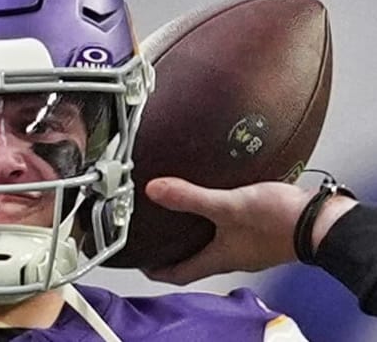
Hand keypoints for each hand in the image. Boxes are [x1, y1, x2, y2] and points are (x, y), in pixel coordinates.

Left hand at [141, 177, 313, 284]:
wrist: (322, 222)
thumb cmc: (279, 222)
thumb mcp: (227, 205)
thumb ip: (190, 197)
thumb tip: (156, 190)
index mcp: (219, 258)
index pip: (180, 274)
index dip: (158, 270)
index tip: (142, 263)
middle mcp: (233, 257)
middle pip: (196, 260)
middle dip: (175, 251)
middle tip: (158, 237)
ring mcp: (249, 246)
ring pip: (215, 245)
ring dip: (197, 234)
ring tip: (182, 216)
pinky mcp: (263, 233)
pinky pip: (233, 231)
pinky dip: (219, 221)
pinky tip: (219, 202)